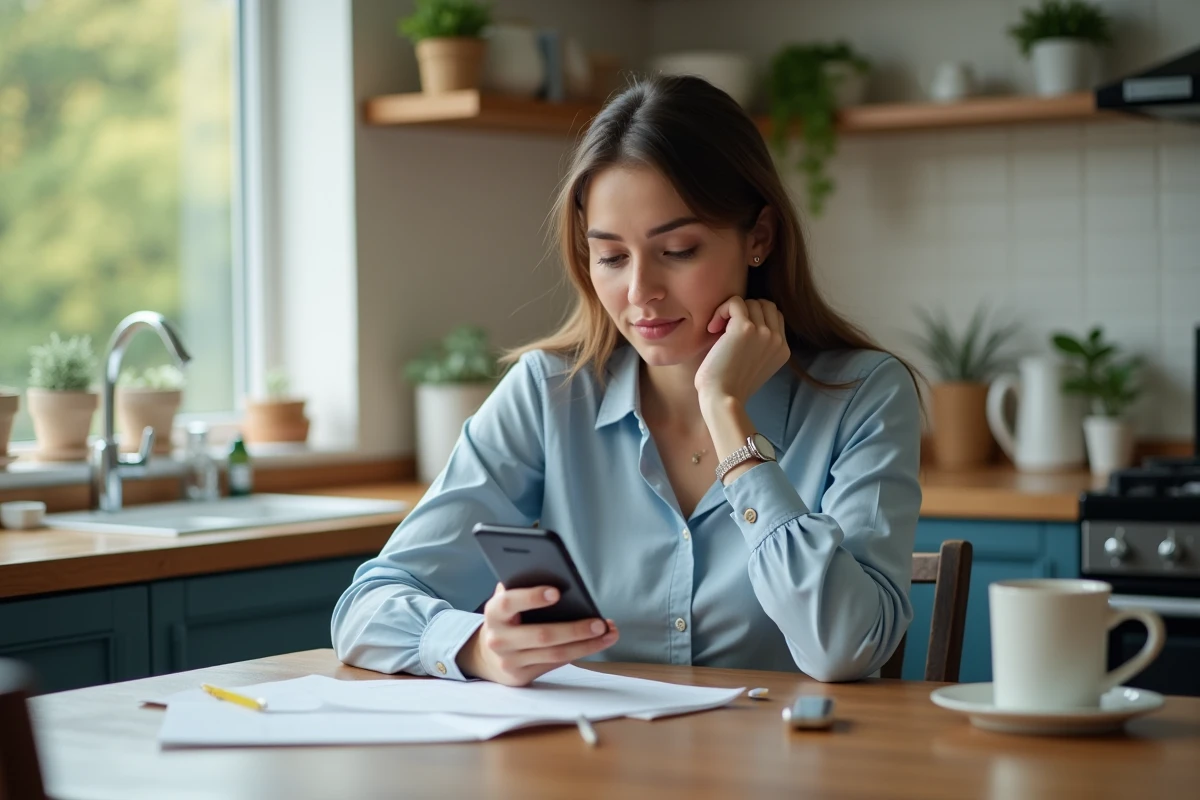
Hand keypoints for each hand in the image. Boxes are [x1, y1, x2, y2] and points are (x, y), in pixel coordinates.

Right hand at [456, 583, 618, 686]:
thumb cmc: (506, 618)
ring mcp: (510, 661)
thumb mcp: (506, 601)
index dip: (531, 597)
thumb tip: (553, 572)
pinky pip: (555, 663)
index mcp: (493, 613)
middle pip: (542, 635)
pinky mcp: (522, 676)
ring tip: (608, 633)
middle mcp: (498, 639)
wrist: (486, 655)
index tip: (556, 592)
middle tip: (600, 623)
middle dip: (575, 629)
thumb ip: (520, 586)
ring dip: (586, 645)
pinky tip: (597, 642)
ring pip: (554, 654)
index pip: (509, 603)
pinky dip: (579, 652)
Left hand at [694, 297, 789, 407]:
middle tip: (725, 329)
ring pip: (750, 302)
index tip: (735, 333)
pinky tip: (712, 328)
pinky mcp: (746, 328)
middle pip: (765, 304)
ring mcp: (764, 333)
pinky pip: (735, 302)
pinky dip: (721, 310)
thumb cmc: (729, 387)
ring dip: (730, 311)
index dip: (754, 317)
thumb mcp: (754, 366)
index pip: (775, 316)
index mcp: (782, 349)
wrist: (723, 399)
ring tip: (717, 330)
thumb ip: (758, 347)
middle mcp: (777, 339)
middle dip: (744, 311)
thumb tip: (744, 324)